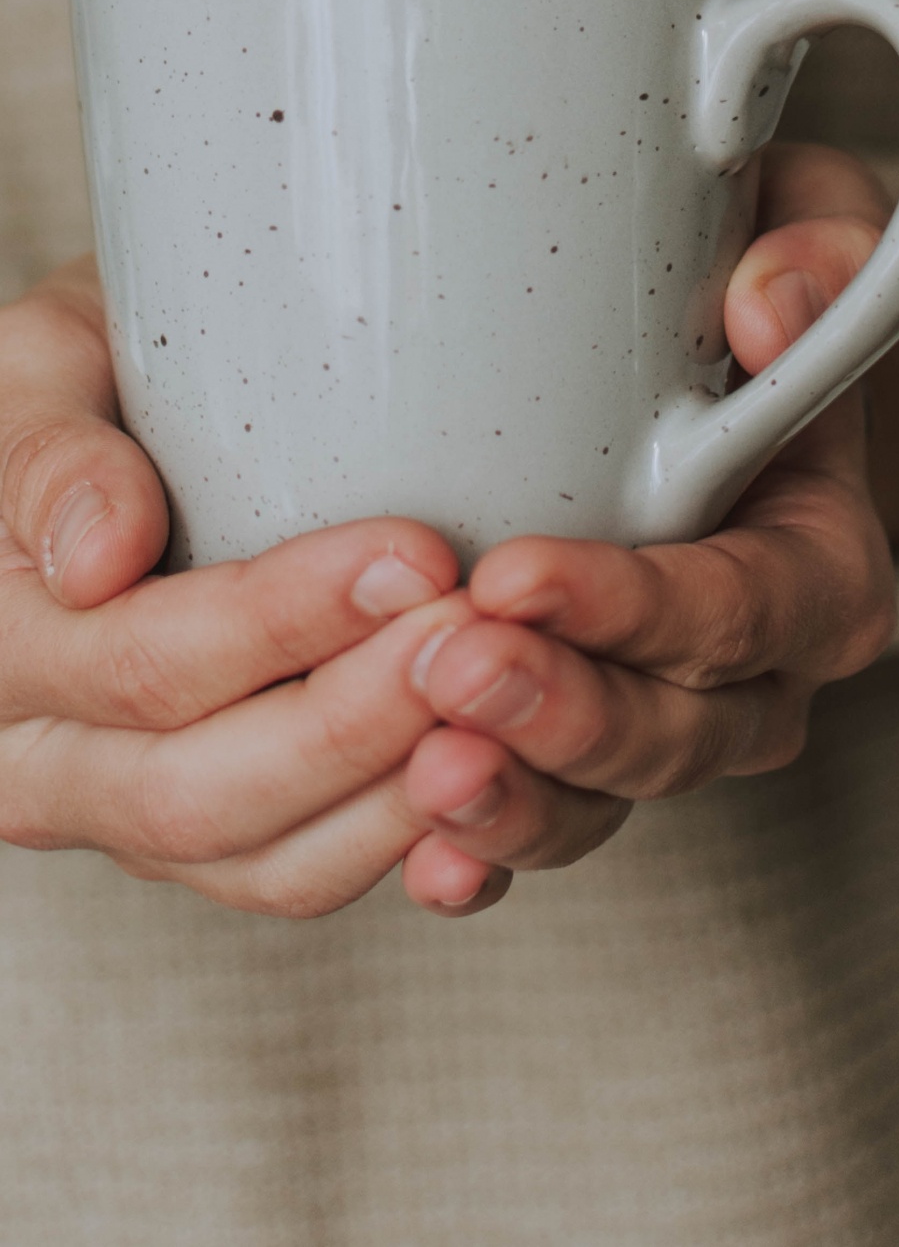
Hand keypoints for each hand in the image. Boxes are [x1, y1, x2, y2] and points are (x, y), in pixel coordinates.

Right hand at [0, 257, 511, 919]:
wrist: (101, 427)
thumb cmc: (78, 383)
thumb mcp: (38, 373)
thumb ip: (53, 457)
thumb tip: (98, 557)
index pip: (142, 666)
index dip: (283, 622)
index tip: (412, 555)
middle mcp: (45, 771)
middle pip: (202, 795)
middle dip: (357, 723)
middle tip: (475, 637)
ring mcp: (131, 822)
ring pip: (268, 864)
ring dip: (399, 798)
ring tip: (502, 702)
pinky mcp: (219, 838)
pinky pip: (311, 875)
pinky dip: (411, 846)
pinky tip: (493, 784)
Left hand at [401, 142, 898, 887]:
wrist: (714, 365)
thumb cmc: (749, 276)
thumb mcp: (810, 224)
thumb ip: (819, 246)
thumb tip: (769, 301)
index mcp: (821, 561)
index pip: (743, 607)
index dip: (638, 608)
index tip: (518, 572)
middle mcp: (758, 671)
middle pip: (674, 729)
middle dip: (561, 711)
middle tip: (446, 664)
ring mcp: (666, 723)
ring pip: (605, 798)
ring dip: (517, 799)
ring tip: (421, 771)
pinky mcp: (579, 749)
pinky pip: (545, 821)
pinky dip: (484, 851)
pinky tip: (421, 859)